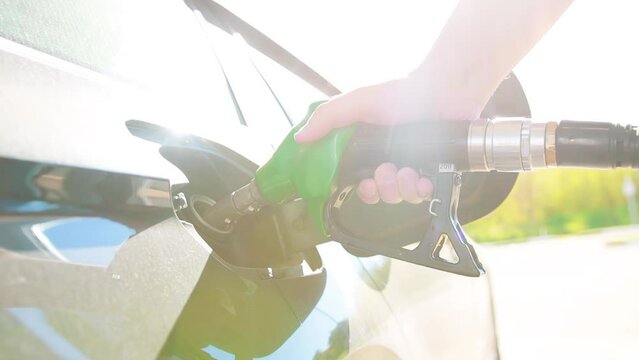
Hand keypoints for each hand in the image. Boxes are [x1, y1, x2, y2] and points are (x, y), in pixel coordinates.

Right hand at [295, 79, 438, 203]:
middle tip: (386, 171)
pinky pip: (422, 195)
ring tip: (407, 170)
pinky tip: (422, 177)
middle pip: (377, 193)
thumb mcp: (359, 102)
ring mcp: (411, 167)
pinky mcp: (434, 172)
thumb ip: (328, 118)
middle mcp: (388, 160)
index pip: (355, 179)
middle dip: (380, 189)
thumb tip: (299, 138)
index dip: (357, 189)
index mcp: (368, 148)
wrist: (446, 90)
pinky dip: (421, 189)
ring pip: (399, 197)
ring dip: (400, 187)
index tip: (360, 184)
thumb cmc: (403, 93)